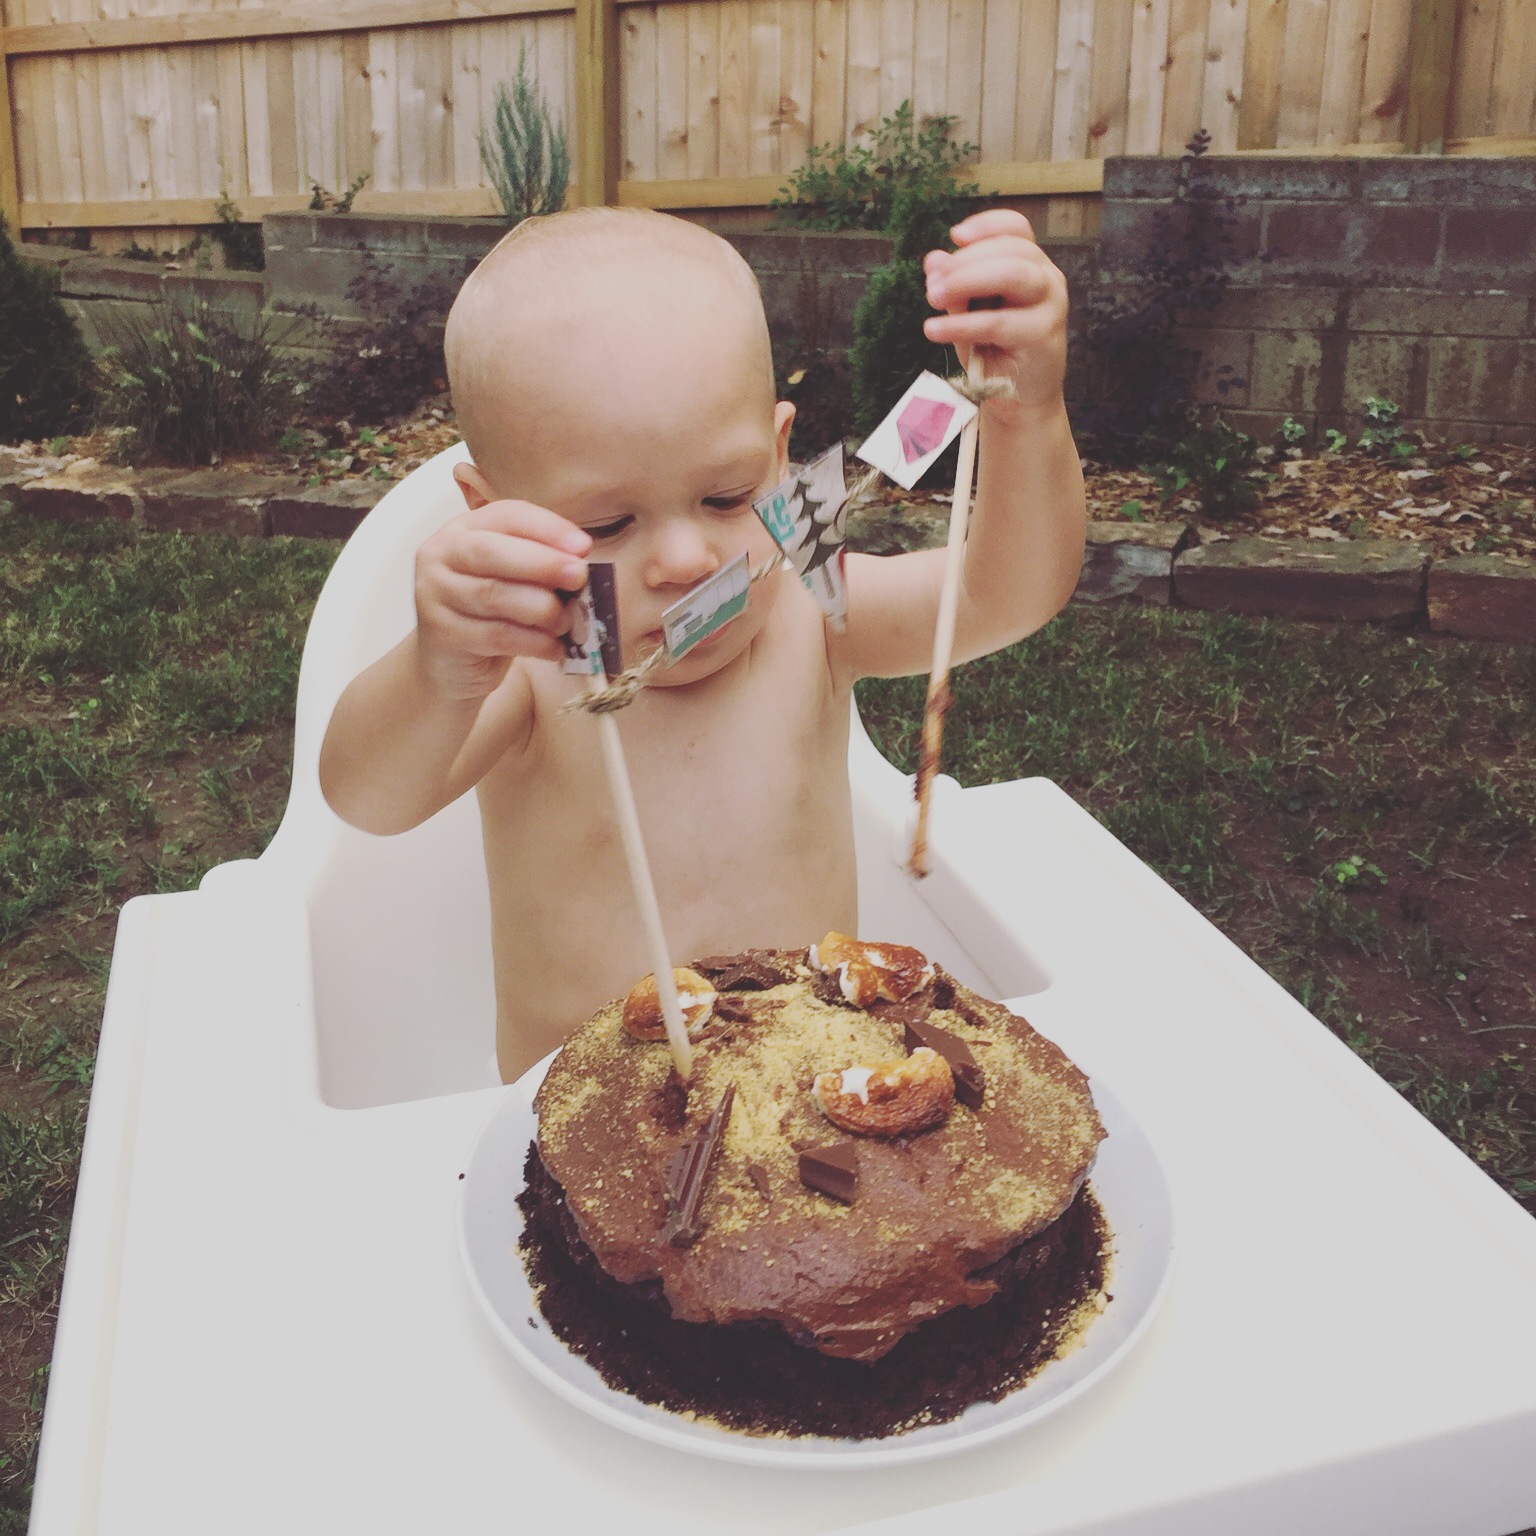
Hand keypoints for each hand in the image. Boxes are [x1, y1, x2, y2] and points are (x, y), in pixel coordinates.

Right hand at [413, 500, 590, 699]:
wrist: (449, 664)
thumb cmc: (489, 613)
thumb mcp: (510, 578)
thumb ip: (538, 565)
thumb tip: (580, 563)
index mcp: (463, 530)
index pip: (506, 515)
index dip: (547, 528)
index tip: (583, 547)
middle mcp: (441, 556)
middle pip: (491, 551)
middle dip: (543, 562)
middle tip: (579, 577)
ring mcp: (434, 595)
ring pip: (494, 595)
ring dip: (542, 608)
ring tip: (567, 622)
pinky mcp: (442, 634)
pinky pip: (495, 635)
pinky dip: (533, 641)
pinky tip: (554, 648)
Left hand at [921, 209, 1068, 419]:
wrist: (1020, 398)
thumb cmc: (994, 350)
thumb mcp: (968, 313)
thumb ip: (955, 287)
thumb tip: (933, 260)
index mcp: (1030, 263)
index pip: (1016, 228)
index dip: (986, 225)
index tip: (955, 236)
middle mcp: (1046, 277)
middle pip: (1010, 249)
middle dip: (964, 262)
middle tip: (931, 285)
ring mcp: (1050, 304)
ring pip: (1013, 274)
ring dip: (967, 281)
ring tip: (932, 298)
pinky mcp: (1043, 335)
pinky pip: (999, 322)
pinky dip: (963, 325)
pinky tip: (935, 329)